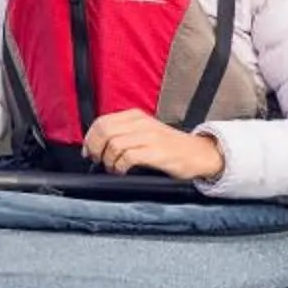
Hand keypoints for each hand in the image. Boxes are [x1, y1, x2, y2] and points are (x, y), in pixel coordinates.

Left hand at [82, 110, 226, 181]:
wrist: (199, 153)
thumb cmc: (170, 147)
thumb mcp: (145, 132)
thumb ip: (124, 133)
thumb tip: (97, 145)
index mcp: (136, 116)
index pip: (102, 121)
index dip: (90, 138)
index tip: (89, 152)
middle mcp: (141, 123)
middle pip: (104, 131)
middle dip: (95, 149)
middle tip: (98, 161)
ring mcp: (149, 137)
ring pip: (113, 143)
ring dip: (108, 160)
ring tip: (113, 168)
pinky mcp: (155, 152)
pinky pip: (127, 157)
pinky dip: (119, 166)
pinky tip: (123, 171)